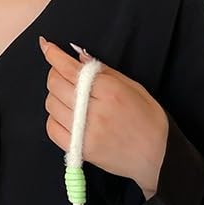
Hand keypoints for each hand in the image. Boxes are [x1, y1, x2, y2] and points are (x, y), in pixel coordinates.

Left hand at [38, 36, 168, 199]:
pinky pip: (52, 129)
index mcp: (110, 91)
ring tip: (68, 98)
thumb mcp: (134, 88)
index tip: (46, 46)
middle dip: (55, 75)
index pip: (71, 69)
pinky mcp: (80, 150)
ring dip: (54, 97)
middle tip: (63, 75)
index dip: (54, 55)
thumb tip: (78, 58)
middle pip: (56, 85)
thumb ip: (104, 72)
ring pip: (51, 105)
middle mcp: (94, 111)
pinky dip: (54, 119)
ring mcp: (85, 133)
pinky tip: (65, 117)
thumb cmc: (149, 121)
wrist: (157, 157)